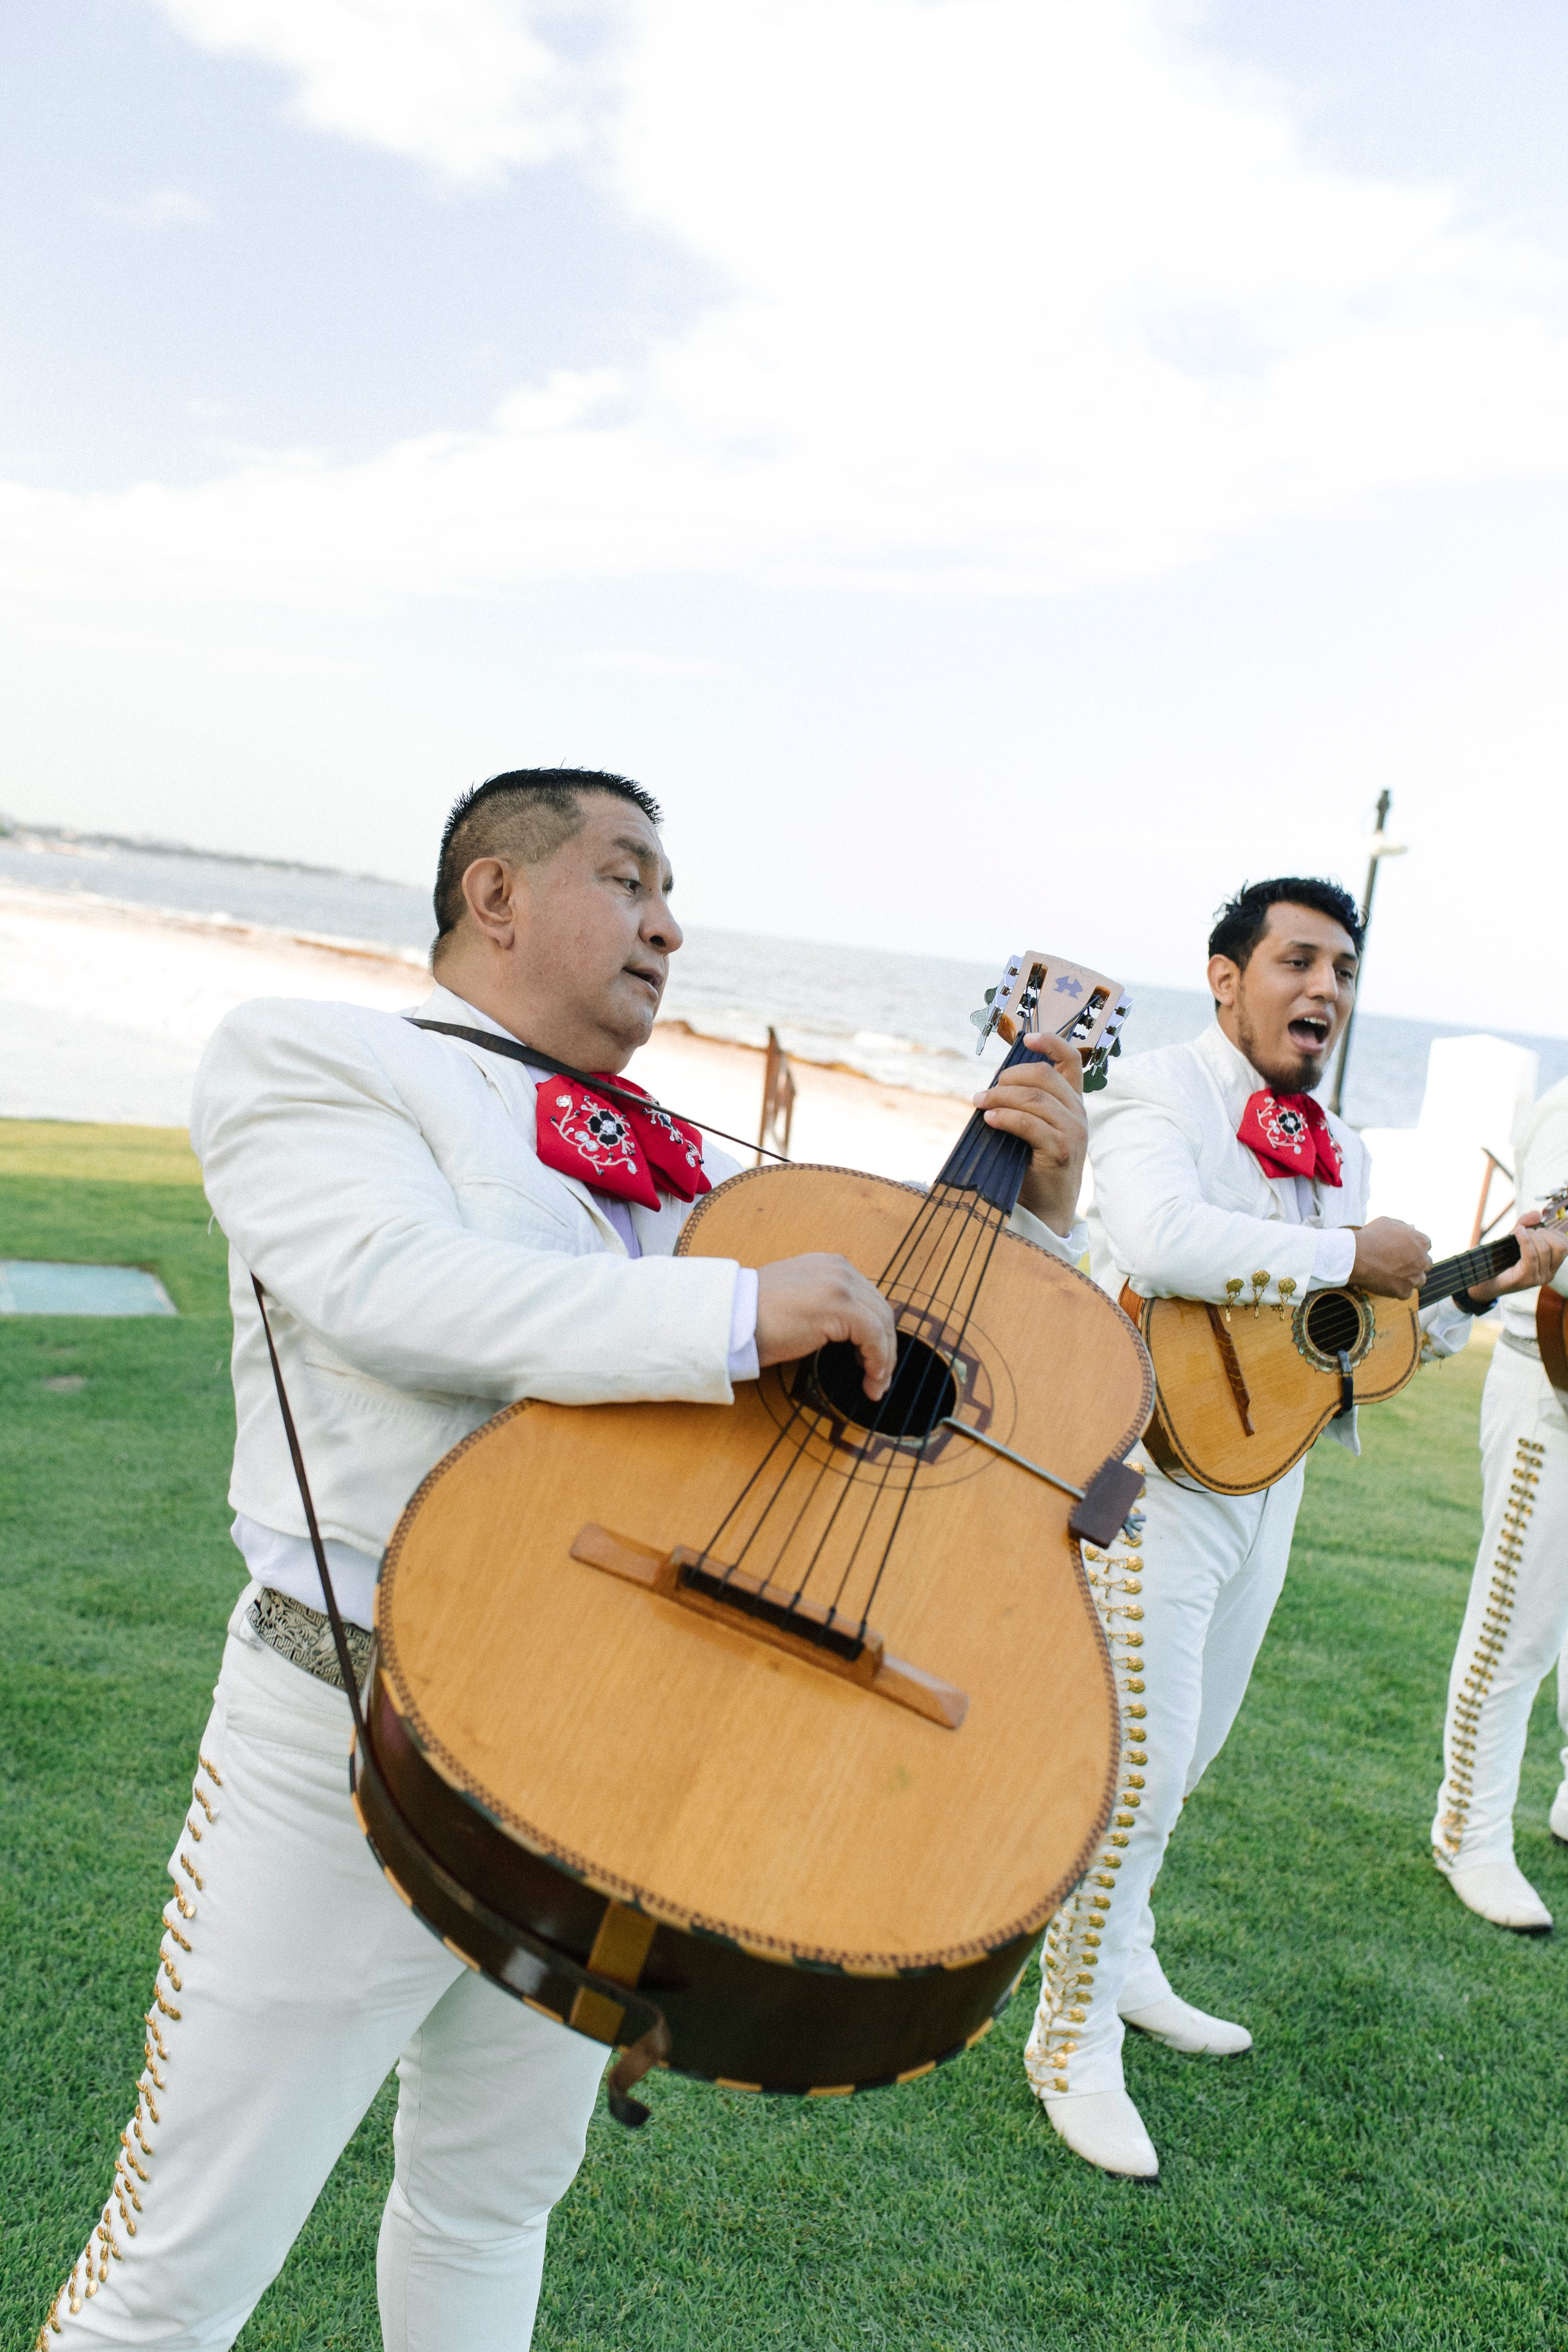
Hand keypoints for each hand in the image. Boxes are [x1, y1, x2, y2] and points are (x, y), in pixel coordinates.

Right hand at [754, 1254, 898, 1399]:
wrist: (731, 1318)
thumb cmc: (755, 1317)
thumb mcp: (799, 1301)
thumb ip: (826, 1305)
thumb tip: (851, 1333)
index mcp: (830, 1265)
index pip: (869, 1299)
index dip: (878, 1332)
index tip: (874, 1359)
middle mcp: (839, 1268)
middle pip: (881, 1310)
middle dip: (886, 1347)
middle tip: (880, 1377)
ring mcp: (840, 1284)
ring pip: (882, 1324)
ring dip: (884, 1359)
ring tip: (876, 1385)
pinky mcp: (839, 1306)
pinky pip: (873, 1336)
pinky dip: (877, 1361)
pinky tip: (870, 1380)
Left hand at [973, 1033, 1087, 1236]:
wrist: (1046, 1209)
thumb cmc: (1033, 1166)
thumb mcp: (1034, 1128)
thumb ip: (1025, 1104)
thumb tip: (993, 1085)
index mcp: (1073, 1103)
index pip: (1071, 1061)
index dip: (1051, 1042)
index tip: (1027, 1039)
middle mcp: (1079, 1113)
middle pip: (1043, 1076)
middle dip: (1008, 1078)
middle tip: (983, 1093)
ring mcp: (1074, 1132)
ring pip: (1034, 1098)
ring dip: (999, 1098)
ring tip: (978, 1104)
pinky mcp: (1061, 1151)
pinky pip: (1030, 1124)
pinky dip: (1006, 1118)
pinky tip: (989, 1120)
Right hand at [1350, 1217, 1432, 1297]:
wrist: (1356, 1257)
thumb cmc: (1370, 1237)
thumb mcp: (1387, 1222)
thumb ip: (1403, 1226)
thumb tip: (1411, 1228)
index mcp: (1421, 1242)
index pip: (1426, 1245)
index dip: (1415, 1248)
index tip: (1405, 1250)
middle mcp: (1422, 1260)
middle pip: (1426, 1264)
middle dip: (1416, 1263)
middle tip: (1401, 1263)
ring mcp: (1414, 1277)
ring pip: (1420, 1280)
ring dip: (1411, 1278)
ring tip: (1395, 1275)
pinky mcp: (1404, 1291)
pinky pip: (1406, 1292)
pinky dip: (1399, 1289)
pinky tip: (1388, 1284)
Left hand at [1466, 1210, 1567, 1303]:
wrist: (1485, 1280)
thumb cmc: (1502, 1260)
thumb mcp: (1516, 1239)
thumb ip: (1527, 1225)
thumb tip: (1536, 1213)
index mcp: (1552, 1266)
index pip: (1566, 1246)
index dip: (1554, 1232)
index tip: (1538, 1229)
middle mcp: (1549, 1274)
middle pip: (1560, 1247)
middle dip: (1544, 1233)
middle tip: (1529, 1231)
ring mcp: (1538, 1278)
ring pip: (1544, 1249)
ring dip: (1532, 1235)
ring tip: (1520, 1233)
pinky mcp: (1525, 1278)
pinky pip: (1531, 1255)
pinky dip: (1524, 1240)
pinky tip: (1517, 1233)